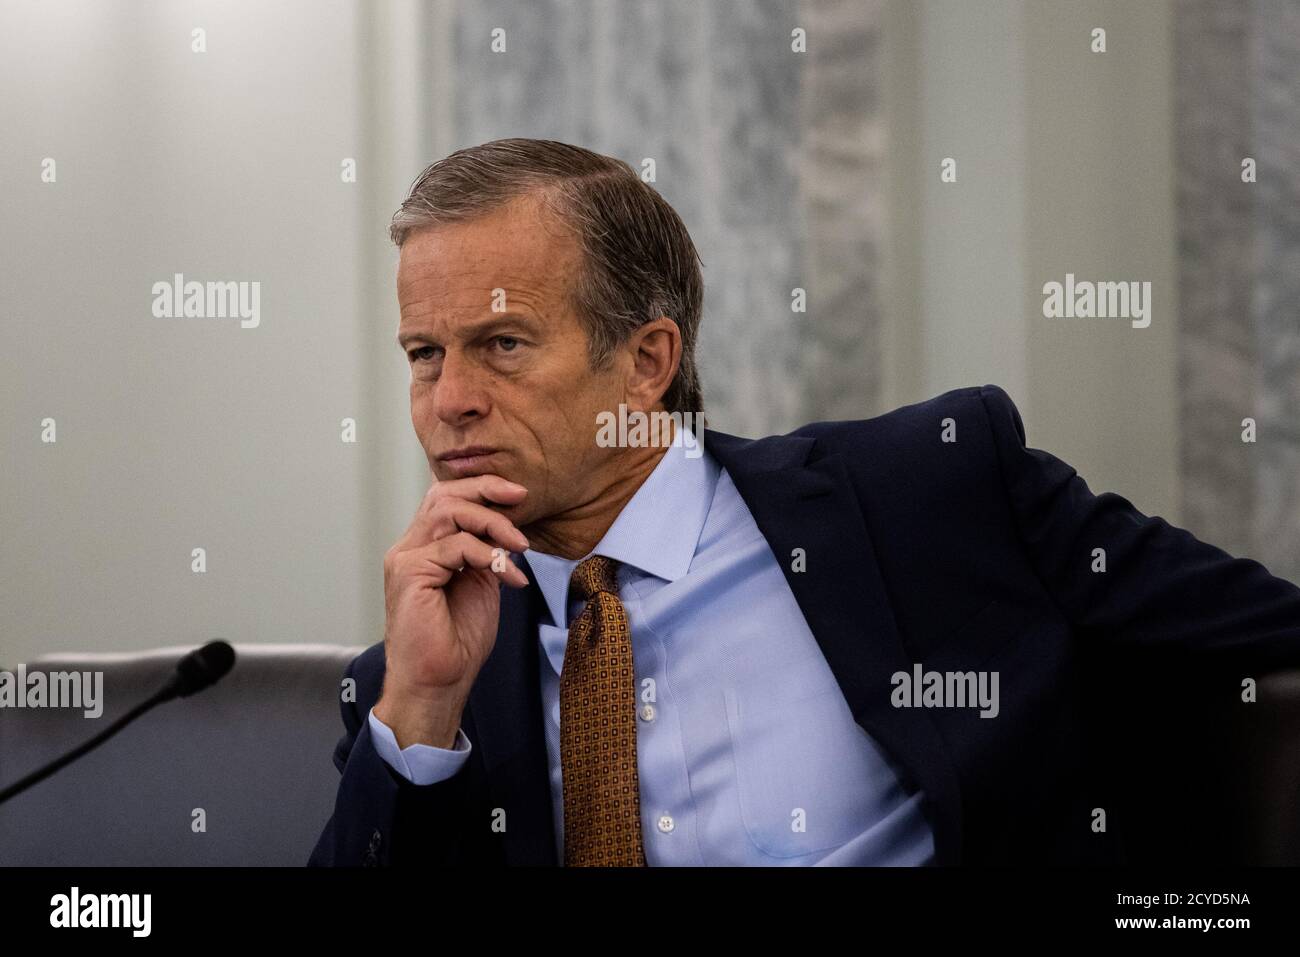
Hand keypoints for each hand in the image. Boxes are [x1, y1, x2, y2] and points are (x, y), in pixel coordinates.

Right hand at [374, 474, 529, 748]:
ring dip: (493, 522)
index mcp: (424, 549)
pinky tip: (508, 576)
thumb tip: (506, 529)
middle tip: (522, 499)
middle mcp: (409, 548)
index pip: (446, 499)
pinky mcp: (409, 572)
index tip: (520, 495)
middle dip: (487, 490)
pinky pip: (454, 544)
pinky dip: (488, 555)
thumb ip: (485, 553)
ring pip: (448, 511)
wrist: (437, 683)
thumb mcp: (480, 584)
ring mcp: (405, 558)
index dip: (482, 489)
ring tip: (519, 545)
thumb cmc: (457, 642)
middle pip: (444, 495)